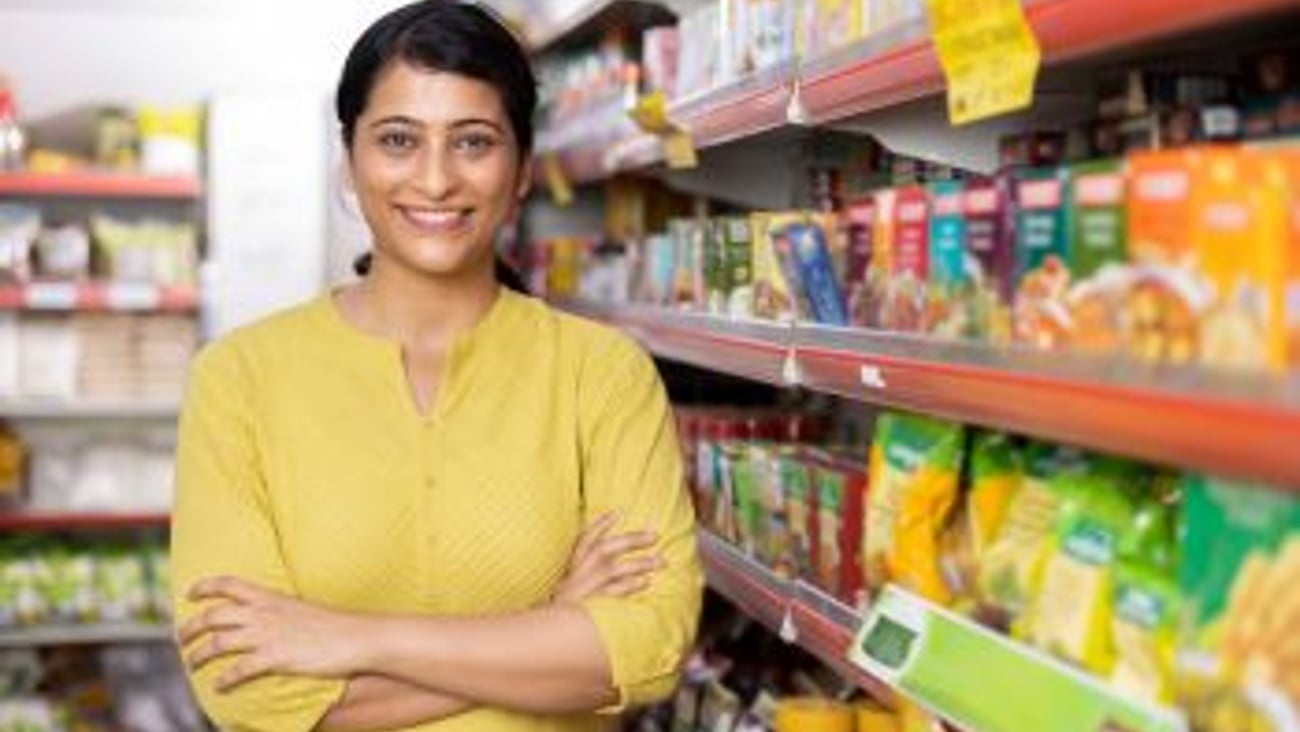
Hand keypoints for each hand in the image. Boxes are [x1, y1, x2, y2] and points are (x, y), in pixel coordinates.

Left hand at [178, 576, 363, 692]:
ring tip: (191, 664)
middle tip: (181, 639)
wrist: (355, 637)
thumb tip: (265, 620)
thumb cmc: (333, 625)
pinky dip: (223, 680)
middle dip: (190, 627)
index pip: (228, 584)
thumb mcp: (299, 609)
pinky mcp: (274, 658)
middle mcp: (262, 613)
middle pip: (212, 615)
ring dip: (197, 656)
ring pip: (217, 643)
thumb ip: (277, 612)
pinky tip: (219, 687)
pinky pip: (238, 670)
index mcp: (270, 597)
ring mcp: (267, 636)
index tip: (190, 593)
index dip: (205, 586)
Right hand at [552, 512, 664, 604]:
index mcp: (572, 568)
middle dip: (631, 540)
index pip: (584, 540)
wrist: (551, 636)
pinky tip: (646, 582)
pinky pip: (614, 593)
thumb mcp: (570, 587)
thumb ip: (587, 571)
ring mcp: (585, 591)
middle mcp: (578, 576)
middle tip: (655, 535)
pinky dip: (631, 586)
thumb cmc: (569, 609)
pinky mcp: (592, 607)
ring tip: (660, 561)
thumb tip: (614, 556)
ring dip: (639, 564)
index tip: (617, 513)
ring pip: (613, 569)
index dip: (599, 525)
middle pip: (604, 550)